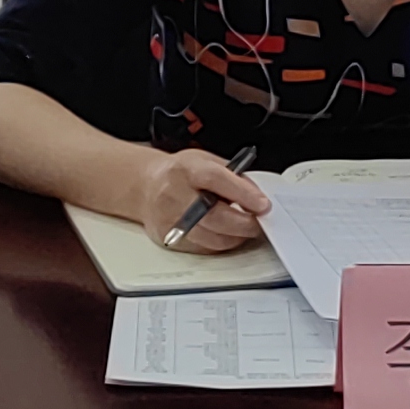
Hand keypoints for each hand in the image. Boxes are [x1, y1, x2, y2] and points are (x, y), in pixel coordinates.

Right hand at [130, 147, 269, 252]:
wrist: (147, 186)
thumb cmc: (180, 173)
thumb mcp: (205, 161)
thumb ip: (232, 176)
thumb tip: (257, 196)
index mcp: (186, 170)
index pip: (216, 180)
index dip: (243, 194)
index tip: (263, 205)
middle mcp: (174, 194)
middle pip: (214, 216)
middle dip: (243, 223)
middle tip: (258, 223)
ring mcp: (169, 219)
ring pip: (209, 237)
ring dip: (234, 237)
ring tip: (245, 230)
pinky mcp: (168, 238)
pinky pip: (202, 247)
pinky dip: (220, 243)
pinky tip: (227, 235)